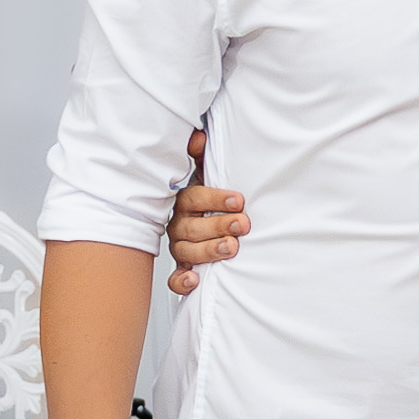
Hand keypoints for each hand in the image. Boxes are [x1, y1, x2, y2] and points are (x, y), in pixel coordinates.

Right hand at [165, 133, 250, 293]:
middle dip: (218, 225)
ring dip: (208, 251)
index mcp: (186, 202)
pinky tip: (195, 280)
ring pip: (186, 252)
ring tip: (232, 248)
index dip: (215, 199)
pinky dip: (182, 281)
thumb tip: (199, 136)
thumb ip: (203, 158)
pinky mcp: (183, 269)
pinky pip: (175, 279)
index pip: (194, 198)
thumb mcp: (209, 176)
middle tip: (243, 225)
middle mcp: (179, 225)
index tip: (239, 200)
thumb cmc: (211, 200)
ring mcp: (180, 248)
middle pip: (192, 227)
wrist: (208, 223)